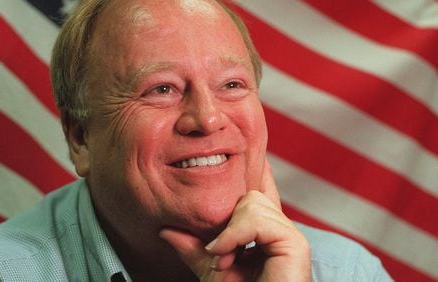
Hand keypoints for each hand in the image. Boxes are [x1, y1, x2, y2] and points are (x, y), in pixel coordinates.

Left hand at [159, 161, 310, 280]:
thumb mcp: (209, 271)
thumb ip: (192, 249)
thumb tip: (165, 230)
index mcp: (264, 234)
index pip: (255, 195)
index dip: (249, 177)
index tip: (240, 161)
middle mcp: (279, 231)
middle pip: (248, 195)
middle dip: (226, 222)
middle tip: (216, 254)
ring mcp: (289, 236)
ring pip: (251, 202)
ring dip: (229, 232)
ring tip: (223, 260)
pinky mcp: (295, 244)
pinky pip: (257, 219)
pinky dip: (235, 235)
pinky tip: (225, 254)